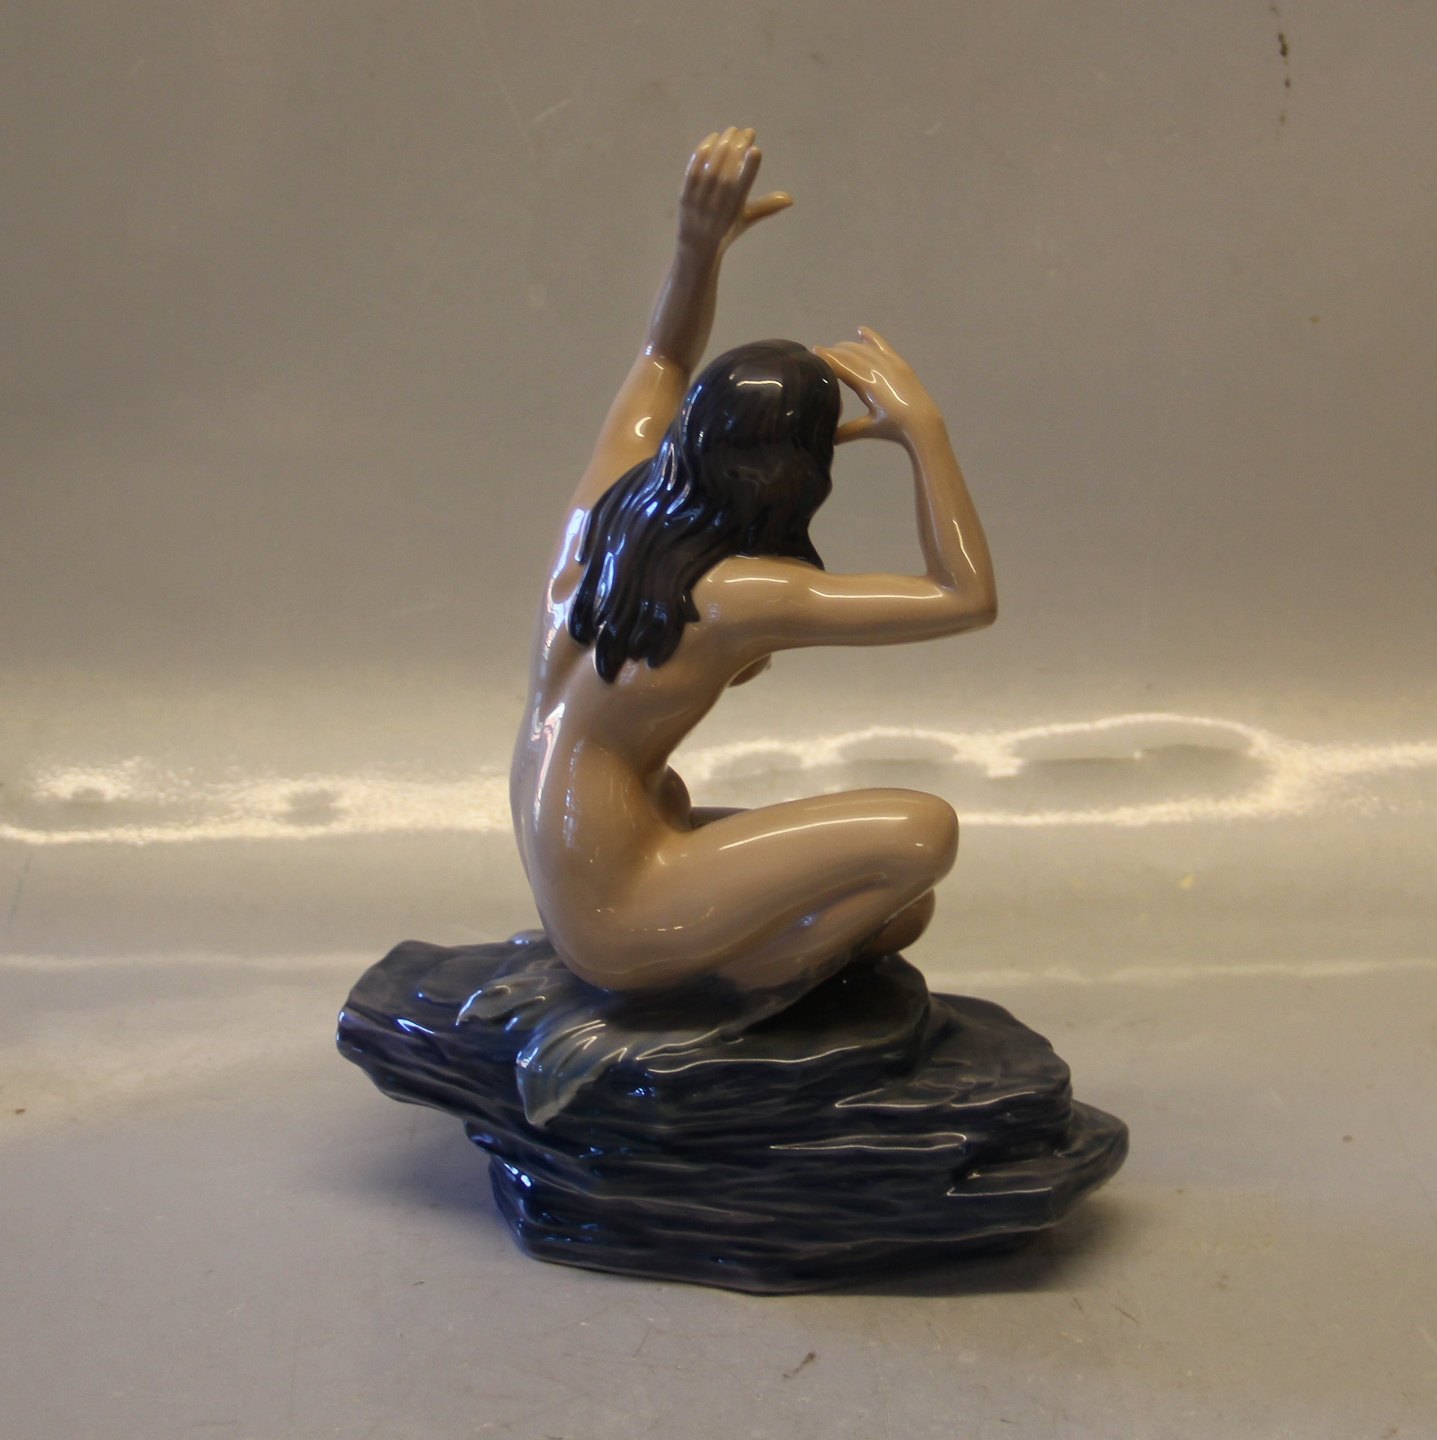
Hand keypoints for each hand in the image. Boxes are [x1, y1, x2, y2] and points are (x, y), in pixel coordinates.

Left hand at [677, 127, 791, 256]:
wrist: (696, 249)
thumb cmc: (727, 230)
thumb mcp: (747, 219)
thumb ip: (767, 207)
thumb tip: (790, 199)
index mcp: (734, 213)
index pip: (742, 188)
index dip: (749, 169)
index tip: (756, 149)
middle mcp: (716, 209)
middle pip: (726, 174)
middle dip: (737, 149)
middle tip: (746, 132)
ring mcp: (698, 203)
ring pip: (710, 170)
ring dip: (721, 146)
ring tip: (732, 131)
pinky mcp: (684, 198)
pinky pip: (693, 171)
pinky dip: (702, 152)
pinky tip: (713, 138)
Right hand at [815, 328, 939, 443]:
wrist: (922, 423)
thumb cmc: (893, 428)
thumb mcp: (867, 428)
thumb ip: (845, 431)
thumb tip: (825, 440)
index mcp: (867, 384)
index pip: (841, 366)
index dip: (826, 358)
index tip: (812, 353)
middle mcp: (877, 369)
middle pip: (850, 355)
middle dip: (833, 353)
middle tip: (818, 354)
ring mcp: (889, 363)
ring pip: (863, 350)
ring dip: (848, 348)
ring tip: (835, 349)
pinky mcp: (899, 362)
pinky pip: (882, 345)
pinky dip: (871, 337)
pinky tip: (860, 330)